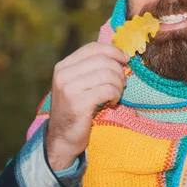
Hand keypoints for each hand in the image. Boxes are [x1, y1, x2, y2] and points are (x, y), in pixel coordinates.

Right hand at [45, 42, 128, 170]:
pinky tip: (112, 102)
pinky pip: (107, 90)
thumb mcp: (78, 84)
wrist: (61, 139)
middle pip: (103, 60)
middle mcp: (63, 74)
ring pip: (107, 74)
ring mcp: (69, 89)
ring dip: (118, 85)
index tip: (125, 59)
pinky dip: (115, 95)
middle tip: (122, 83)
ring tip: (116, 94)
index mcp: (63, 66)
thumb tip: (118, 53)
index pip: (93, 47)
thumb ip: (91, 68)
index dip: (113, 50)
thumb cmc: (75, 110)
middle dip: (119, 71)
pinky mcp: (78, 103)